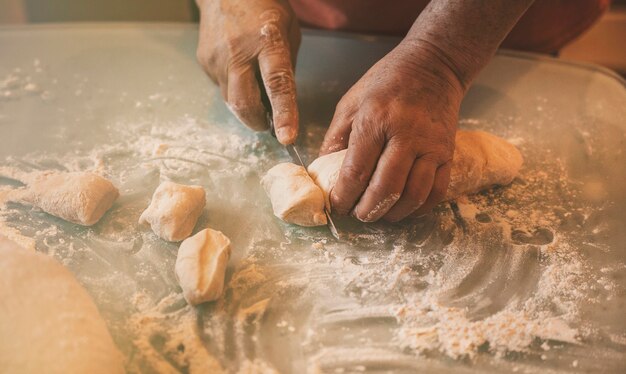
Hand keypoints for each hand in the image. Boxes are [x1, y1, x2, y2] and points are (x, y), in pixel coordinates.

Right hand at [196, 0, 300, 143]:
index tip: (286, 137)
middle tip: (267, 124)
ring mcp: (216, 59)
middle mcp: (237, 52)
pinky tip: (238, 70)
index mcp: (267, 42)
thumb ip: (285, 68)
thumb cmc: (264, 7)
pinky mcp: (203, 62)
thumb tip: (281, 103)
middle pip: (243, 103)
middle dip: (257, 122)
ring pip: (231, 100)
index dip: (283, 113)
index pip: (277, 84)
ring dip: (246, 106)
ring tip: (255, 90)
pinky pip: (221, 87)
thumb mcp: (288, 33)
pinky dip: (234, 88)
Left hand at [320, 41, 464, 221]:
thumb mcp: (351, 102)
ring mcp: (431, 145)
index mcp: (375, 119)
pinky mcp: (448, 152)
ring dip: (393, 214)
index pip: (357, 171)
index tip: (337, 206)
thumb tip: (323, 174)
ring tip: (379, 214)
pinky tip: (404, 208)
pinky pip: (437, 191)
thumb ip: (335, 139)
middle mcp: (406, 134)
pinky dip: (419, 208)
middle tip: (357, 215)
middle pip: (385, 188)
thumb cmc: (387, 81)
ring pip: (413, 195)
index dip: (344, 196)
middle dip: (367, 211)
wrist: (435, 64)